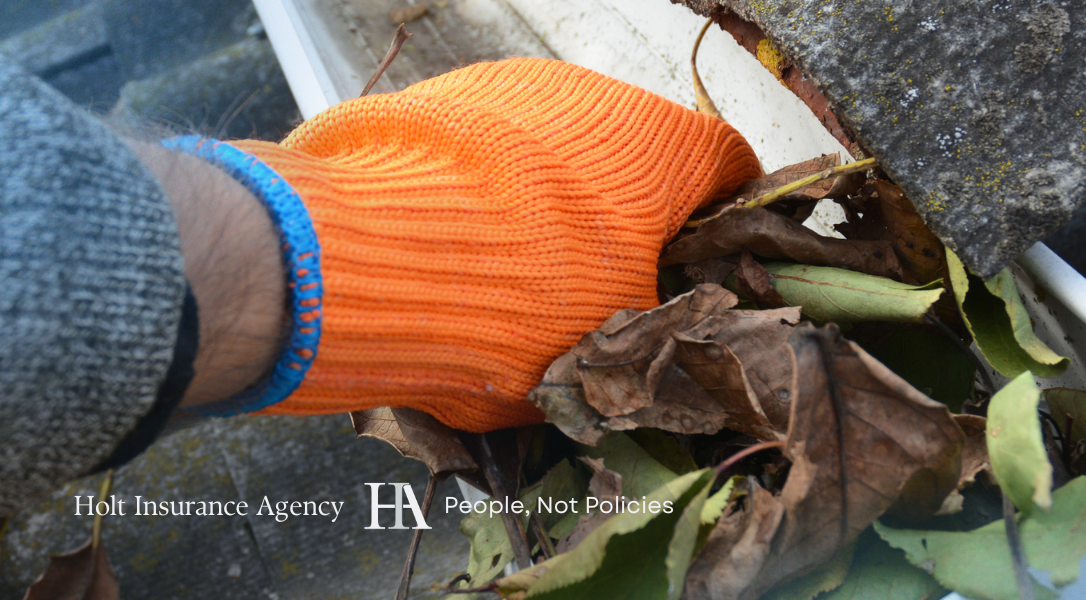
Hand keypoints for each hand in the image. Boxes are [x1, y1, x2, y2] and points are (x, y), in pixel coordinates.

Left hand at [170, 58, 759, 430]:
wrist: (356, 263)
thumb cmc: (514, 309)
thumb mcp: (609, 348)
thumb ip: (652, 328)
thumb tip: (659, 336)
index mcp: (661, 146)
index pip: (730, 168)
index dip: (726, 226)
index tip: (707, 272)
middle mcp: (591, 94)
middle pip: (635, 159)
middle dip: (627, 223)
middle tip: (603, 296)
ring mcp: (505, 88)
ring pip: (552, 153)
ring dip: (548, 209)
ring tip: (512, 284)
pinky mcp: (430, 101)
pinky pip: (479, 153)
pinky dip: (480, 196)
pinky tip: (451, 253)